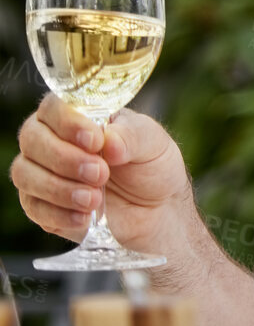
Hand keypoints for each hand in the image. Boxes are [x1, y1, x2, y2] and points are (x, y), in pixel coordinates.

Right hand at [11, 94, 193, 250]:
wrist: (158, 208)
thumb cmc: (151, 165)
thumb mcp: (153, 143)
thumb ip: (132, 136)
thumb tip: (109, 142)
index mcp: (77, 115)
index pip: (53, 107)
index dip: (68, 122)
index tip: (95, 140)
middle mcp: (51, 139)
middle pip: (32, 139)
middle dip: (64, 158)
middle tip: (101, 173)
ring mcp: (41, 173)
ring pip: (25, 174)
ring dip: (59, 188)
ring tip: (95, 199)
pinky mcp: (41, 205)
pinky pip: (33, 208)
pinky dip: (58, 214)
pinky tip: (83, 218)